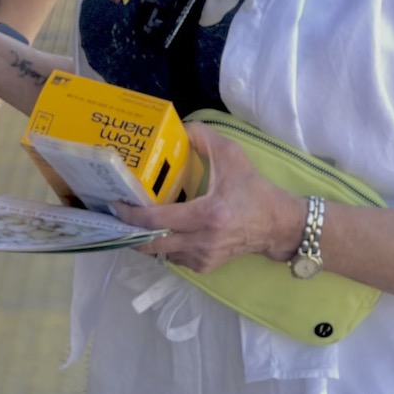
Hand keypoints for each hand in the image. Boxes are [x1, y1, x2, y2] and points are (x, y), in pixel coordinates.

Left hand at [114, 122, 302, 272]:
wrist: (278, 225)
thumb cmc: (253, 189)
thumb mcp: (232, 155)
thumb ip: (203, 137)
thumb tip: (177, 127)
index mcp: (207, 215)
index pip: (158, 220)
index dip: (132, 214)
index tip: (115, 203)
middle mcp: (202, 241)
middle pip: (151, 244)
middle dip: (129, 231)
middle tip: (116, 215)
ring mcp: (203, 257)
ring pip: (160, 253)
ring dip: (145, 238)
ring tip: (134, 220)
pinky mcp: (205, 266)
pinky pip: (174, 258)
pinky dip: (164, 244)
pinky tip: (160, 229)